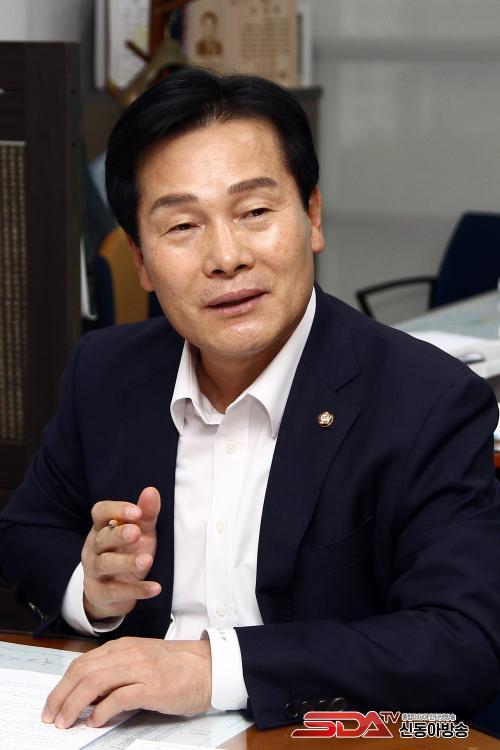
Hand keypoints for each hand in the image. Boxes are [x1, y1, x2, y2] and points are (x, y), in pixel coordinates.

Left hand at [41, 638, 211, 727]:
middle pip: (83, 672)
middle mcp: (128, 654)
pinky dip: (102, 710)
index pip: (82, 663)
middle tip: (51, 717)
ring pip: (95, 682)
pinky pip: (120, 697)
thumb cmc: (178, 667)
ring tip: (65, 722)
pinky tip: (94, 721)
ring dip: (74, 704)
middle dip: (61, 696)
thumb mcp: (142, 661)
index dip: (62, 685)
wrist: (210, 667)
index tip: (52, 704)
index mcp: (124, 647)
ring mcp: (141, 669)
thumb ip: (118, 671)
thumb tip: (89, 694)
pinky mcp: (153, 687)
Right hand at [81, 487, 161, 620]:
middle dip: (118, 534)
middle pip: (102, 538)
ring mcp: (94, 571)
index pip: (100, 512)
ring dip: (126, 562)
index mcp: (102, 528)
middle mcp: (94, 547)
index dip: (116, 509)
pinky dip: (136, 590)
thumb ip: (146, 514)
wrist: (110, 593)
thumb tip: (152, 491)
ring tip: (147, 560)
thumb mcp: (140, 533)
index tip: (136, 511)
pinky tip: (155, 588)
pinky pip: (116, 591)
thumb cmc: (126, 553)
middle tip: (136, 532)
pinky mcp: (100, 592)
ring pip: (105, 564)